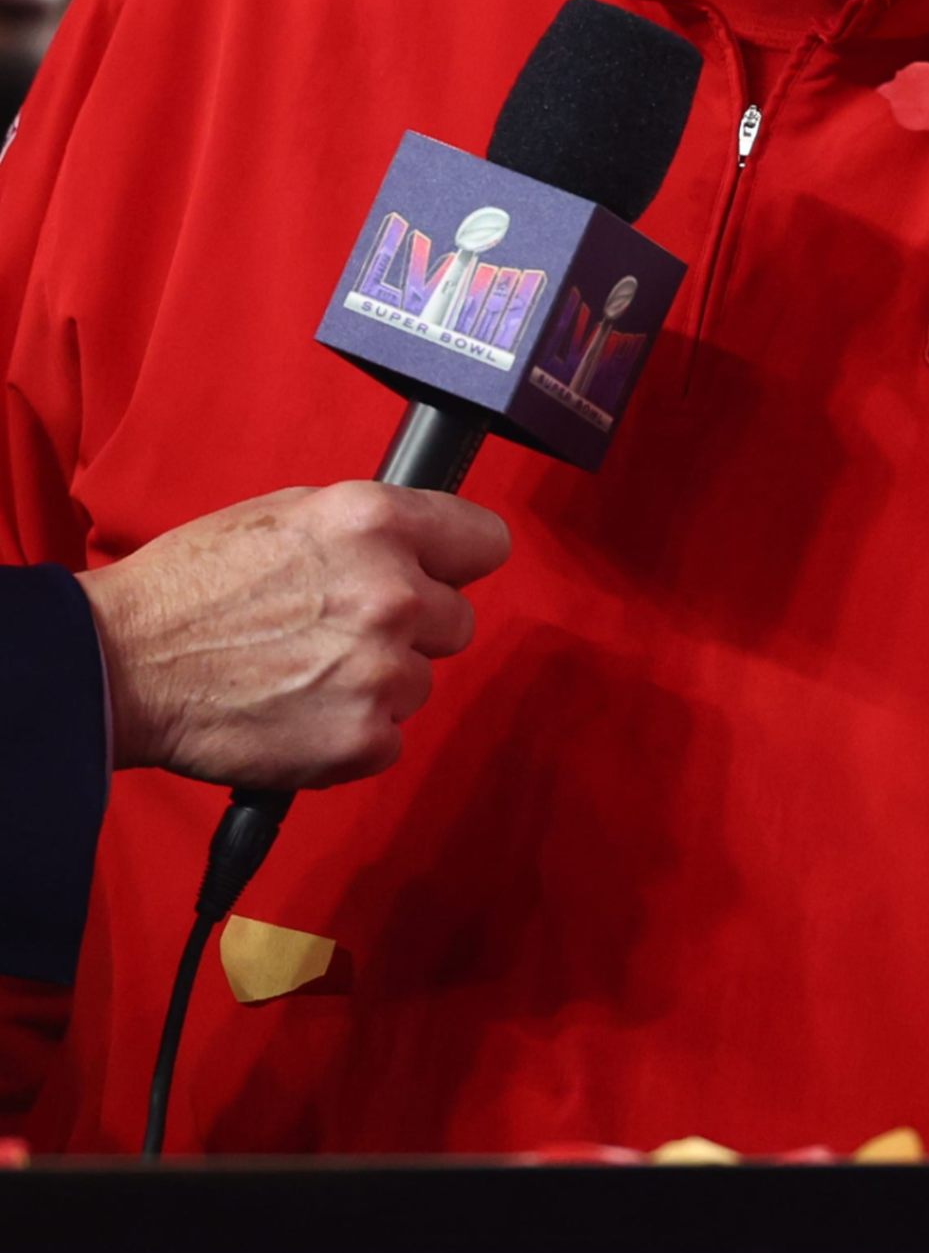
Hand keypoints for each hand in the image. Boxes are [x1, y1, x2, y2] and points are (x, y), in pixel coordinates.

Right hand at [79, 483, 510, 788]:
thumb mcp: (291, 512)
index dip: (459, 562)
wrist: (118, 665)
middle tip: (341, 632)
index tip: (443, 574)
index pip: (487, 542)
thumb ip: (372, 529)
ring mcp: (381, 671)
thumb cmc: (193, 586)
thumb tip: (424, 545)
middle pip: (458, 621)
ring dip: (377, 684)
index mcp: (376, 523)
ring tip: (303, 673)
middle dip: (412, 629)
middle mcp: (392, 594)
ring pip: (421, 681)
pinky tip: (298, 713)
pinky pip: (389, 738)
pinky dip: (351, 735)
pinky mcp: (361, 739)